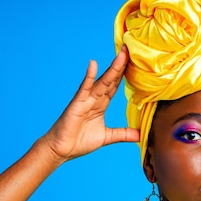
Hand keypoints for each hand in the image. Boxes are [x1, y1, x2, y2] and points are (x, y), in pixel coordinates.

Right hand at [42, 46, 139, 161]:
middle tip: (130, 50)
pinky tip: (93, 64)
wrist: (60, 150)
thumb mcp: (107, 137)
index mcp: (101, 105)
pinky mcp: (77, 104)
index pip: (115, 86)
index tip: (135, 62)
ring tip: (122, 54)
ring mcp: (85, 100)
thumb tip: (140, 136)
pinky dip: (89, 76)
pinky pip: (84, 88)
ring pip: (102, 81)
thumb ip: (122, 134)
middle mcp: (94, 99)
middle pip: (111, 80)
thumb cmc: (79, 141)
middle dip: (121, 65)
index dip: (124, 74)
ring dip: (112, 68)